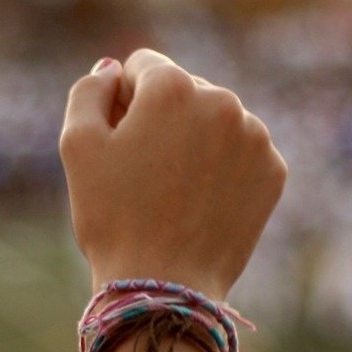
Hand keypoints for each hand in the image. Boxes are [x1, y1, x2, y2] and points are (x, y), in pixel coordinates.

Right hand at [60, 49, 286, 301]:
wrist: (165, 286)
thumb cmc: (113, 216)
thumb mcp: (78, 146)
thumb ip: (89, 91)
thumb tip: (112, 68)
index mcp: (172, 86)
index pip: (142, 66)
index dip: (122, 102)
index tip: (120, 142)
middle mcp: (222, 100)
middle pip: (183, 90)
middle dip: (163, 118)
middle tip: (146, 173)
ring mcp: (255, 136)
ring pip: (216, 120)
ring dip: (196, 140)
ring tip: (175, 190)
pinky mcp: (273, 170)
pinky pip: (241, 152)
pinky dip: (223, 169)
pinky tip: (203, 201)